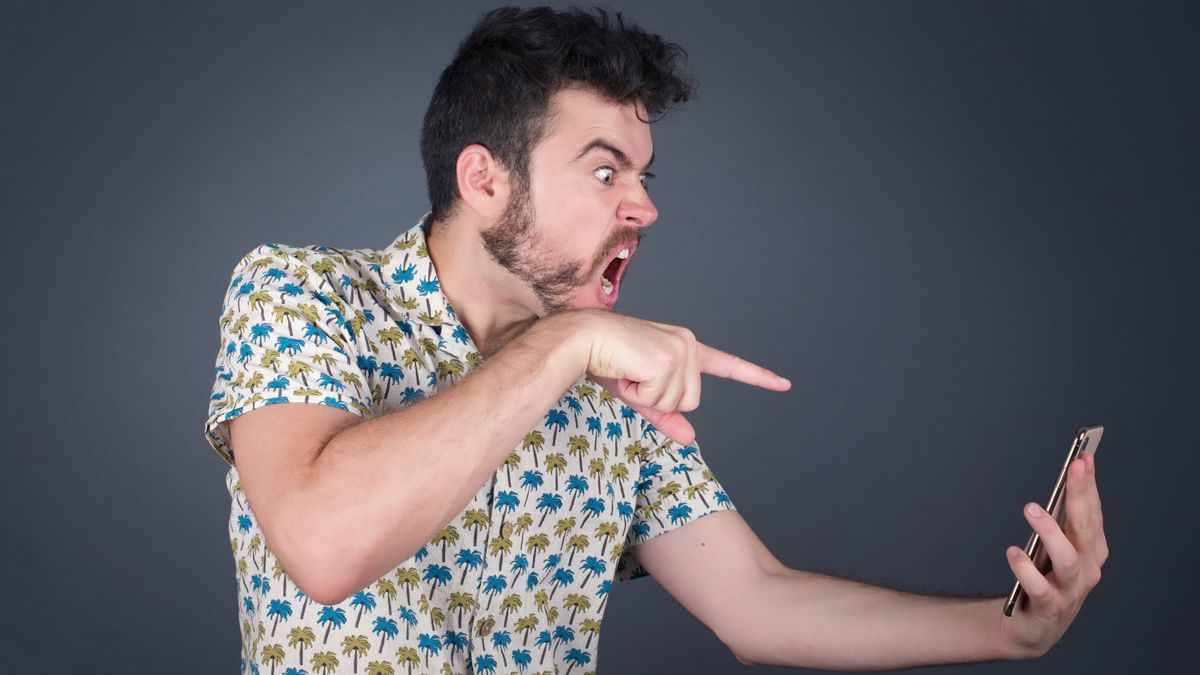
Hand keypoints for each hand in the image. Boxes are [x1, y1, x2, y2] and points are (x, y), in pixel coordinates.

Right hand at [568, 309, 790, 444]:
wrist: (582, 338)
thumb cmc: (608, 361)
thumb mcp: (642, 394)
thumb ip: (667, 416)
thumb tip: (690, 439)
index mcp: (686, 347)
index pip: (727, 365)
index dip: (757, 377)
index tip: (784, 384)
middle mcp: (688, 344)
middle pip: (690, 401)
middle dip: (657, 400)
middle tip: (633, 376)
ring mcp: (680, 350)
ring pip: (675, 403)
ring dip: (645, 397)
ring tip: (627, 371)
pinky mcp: (667, 358)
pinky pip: (658, 400)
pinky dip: (636, 394)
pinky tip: (625, 370)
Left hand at [999, 450, 1107, 658]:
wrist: (1033, 628)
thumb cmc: (1045, 578)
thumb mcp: (1055, 548)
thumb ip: (1060, 520)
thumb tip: (1062, 480)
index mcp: (1091, 551)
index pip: (1093, 513)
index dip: (1089, 486)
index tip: (1083, 458)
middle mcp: (1087, 570)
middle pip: (1084, 529)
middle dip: (1081, 496)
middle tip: (1073, 467)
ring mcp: (1070, 591)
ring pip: (1067, 560)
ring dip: (1050, 531)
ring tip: (1031, 509)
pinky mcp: (1048, 608)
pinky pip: (1039, 588)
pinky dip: (1026, 569)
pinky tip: (1013, 552)